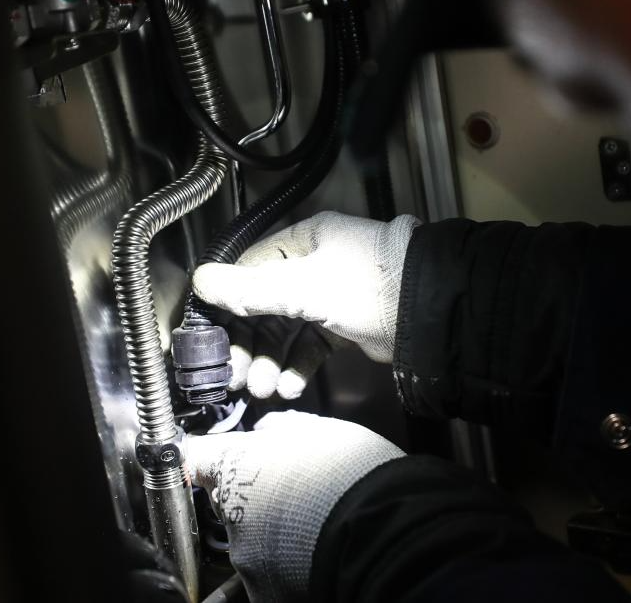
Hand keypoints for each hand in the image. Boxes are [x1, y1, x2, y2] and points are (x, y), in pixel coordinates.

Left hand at [185, 411, 403, 601]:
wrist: (381, 524)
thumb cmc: (353, 470)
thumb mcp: (318, 429)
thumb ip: (281, 429)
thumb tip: (266, 430)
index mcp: (236, 463)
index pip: (198, 457)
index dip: (213, 458)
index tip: (222, 460)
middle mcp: (229, 509)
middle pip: (226, 501)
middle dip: (250, 497)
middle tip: (292, 493)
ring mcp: (243, 553)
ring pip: (248, 539)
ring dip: (271, 532)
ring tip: (313, 524)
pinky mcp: (260, 588)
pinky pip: (266, 573)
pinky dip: (285, 566)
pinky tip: (315, 553)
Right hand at [194, 212, 420, 396]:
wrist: (426, 313)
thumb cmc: (369, 285)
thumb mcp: (302, 286)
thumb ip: (250, 289)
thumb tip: (203, 282)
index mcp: (304, 242)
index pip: (249, 270)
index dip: (226, 303)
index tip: (209, 335)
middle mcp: (315, 266)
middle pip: (265, 306)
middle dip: (250, 343)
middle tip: (235, 375)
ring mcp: (332, 296)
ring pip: (287, 331)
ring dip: (271, 360)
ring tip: (263, 388)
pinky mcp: (346, 325)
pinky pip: (311, 346)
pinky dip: (298, 366)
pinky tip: (289, 386)